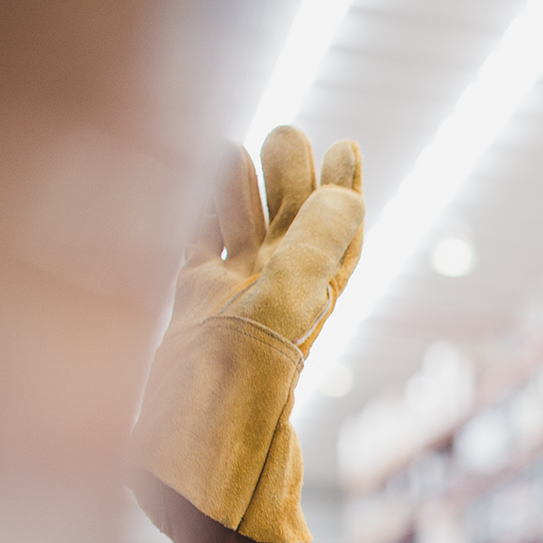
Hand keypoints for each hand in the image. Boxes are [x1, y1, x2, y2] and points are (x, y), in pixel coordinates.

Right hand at [175, 129, 362, 347]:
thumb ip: (319, 239)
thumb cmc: (249, 356)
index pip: (339, 230)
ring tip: (237, 145)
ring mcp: (236, 291)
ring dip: (242, 188)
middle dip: (290, 177)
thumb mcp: (292, 291)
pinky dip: (200, 214)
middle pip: (291, 220)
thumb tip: (348, 192)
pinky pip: (200, 244)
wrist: (196, 408)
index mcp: (316, 288)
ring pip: (243, 226)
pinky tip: (194, 181)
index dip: (345, 188)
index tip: (344, 145)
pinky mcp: (195, 296)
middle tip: (285, 134)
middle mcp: (280, 288)